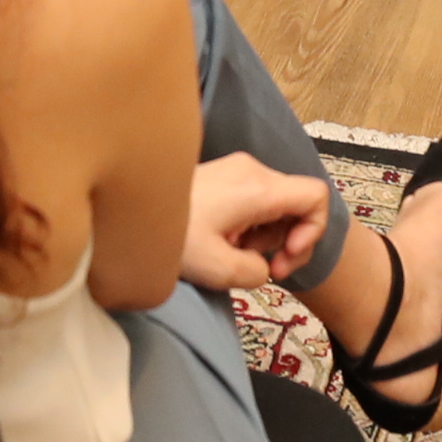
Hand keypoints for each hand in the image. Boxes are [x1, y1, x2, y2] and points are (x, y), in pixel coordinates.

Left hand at [178, 154, 330, 290]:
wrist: (126, 209)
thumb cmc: (172, 237)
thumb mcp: (218, 269)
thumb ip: (257, 272)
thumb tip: (262, 266)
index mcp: (258, 187)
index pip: (316, 196)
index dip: (313, 231)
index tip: (285, 256)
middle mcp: (252, 170)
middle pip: (297, 202)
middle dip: (288, 240)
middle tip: (263, 269)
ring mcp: (237, 170)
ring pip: (277, 204)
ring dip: (267, 236)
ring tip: (235, 255)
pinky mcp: (223, 176)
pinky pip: (256, 201)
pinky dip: (251, 226)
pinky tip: (225, 242)